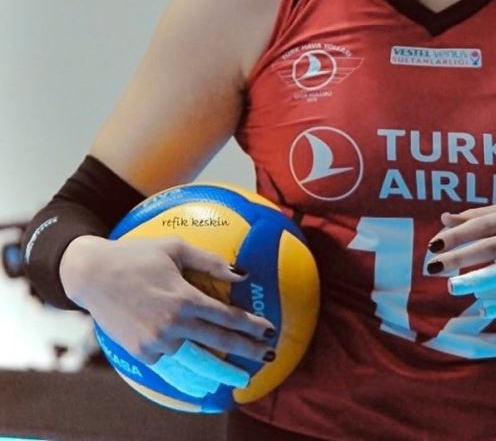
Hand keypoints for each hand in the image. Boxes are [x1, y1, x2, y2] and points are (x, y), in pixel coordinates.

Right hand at [61, 235, 274, 392]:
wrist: (93, 275)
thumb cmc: (137, 255)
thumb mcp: (176, 249)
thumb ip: (211, 262)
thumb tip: (242, 274)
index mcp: (184, 299)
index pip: (227, 317)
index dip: (251, 326)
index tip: (269, 331)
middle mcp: (172, 325)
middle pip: (218, 343)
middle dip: (246, 350)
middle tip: (266, 355)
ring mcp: (155, 343)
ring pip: (196, 363)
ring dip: (220, 372)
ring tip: (239, 379)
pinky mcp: (141, 353)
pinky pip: (172, 366)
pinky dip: (190, 375)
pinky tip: (203, 380)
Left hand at [427, 204, 495, 316]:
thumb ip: (479, 217)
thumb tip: (444, 218)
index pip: (484, 224)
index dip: (458, 235)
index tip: (433, 245)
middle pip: (493, 247)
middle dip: (461, 258)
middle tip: (433, 267)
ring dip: (478, 281)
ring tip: (453, 287)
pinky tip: (483, 308)